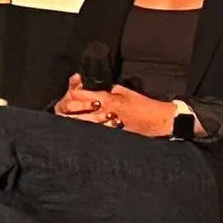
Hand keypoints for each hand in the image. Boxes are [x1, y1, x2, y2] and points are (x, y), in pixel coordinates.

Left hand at [52, 77, 173, 135]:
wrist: (158, 120)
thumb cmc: (144, 104)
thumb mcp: (126, 92)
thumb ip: (111, 90)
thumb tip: (102, 89)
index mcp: (110, 99)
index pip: (87, 95)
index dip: (77, 93)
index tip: (69, 92)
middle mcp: (108, 112)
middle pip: (83, 110)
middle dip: (72, 108)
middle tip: (64, 107)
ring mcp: (110, 124)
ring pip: (88, 122)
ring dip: (79, 120)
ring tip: (69, 120)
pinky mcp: (114, 134)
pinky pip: (99, 131)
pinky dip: (91, 129)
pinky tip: (84, 131)